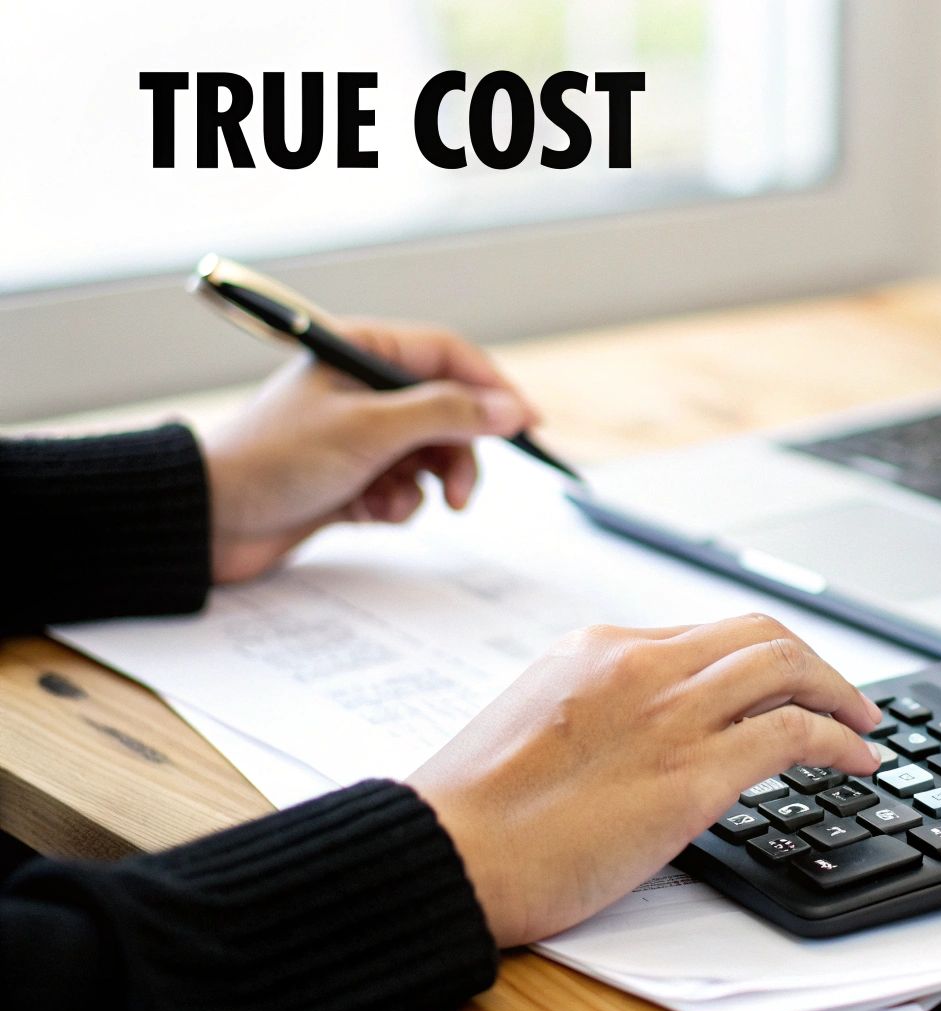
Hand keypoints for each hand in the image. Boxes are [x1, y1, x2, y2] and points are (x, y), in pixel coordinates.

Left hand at [202, 319, 536, 583]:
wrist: (207, 520)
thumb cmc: (275, 460)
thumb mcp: (371, 430)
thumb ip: (448, 415)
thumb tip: (510, 409)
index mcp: (361, 353)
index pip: (450, 355)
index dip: (493, 388)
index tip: (527, 424)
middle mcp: (363, 389)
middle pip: (447, 411)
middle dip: (458, 453)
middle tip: (461, 492)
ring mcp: (358, 435)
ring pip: (429, 454)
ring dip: (426, 485)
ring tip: (400, 505)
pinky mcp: (351, 477)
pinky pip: (403, 487)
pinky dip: (397, 504)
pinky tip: (371, 514)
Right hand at [407, 614, 883, 947]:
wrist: (448, 852)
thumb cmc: (473, 811)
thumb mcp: (537, 723)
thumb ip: (598, 710)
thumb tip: (644, 732)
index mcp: (598, 649)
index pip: (706, 635)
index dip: (758, 658)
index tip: (783, 683)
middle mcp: (643, 666)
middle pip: (760, 635)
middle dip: (812, 660)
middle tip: (841, 695)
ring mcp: (672, 715)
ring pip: (789, 668)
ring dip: (840, 692)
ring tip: (863, 721)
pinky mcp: (693, 774)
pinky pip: (795, 735)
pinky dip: (840, 739)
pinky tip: (857, 759)